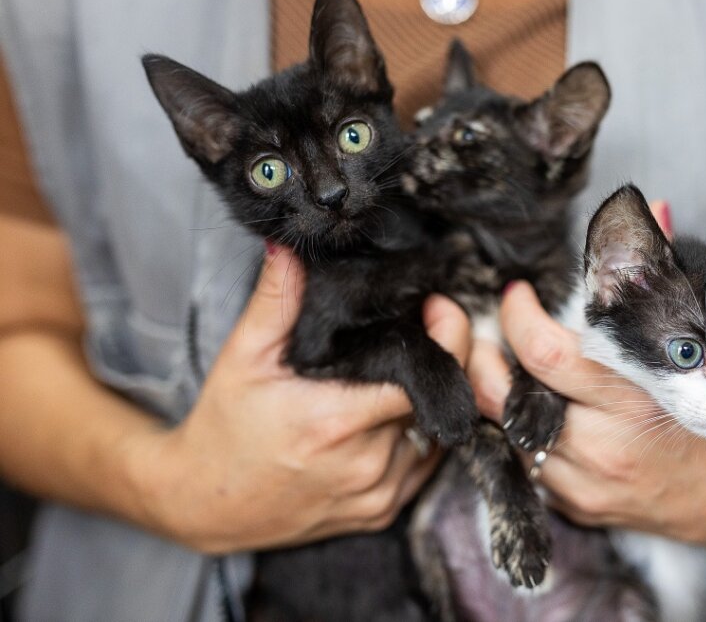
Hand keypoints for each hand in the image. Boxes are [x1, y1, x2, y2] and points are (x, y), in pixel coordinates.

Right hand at [126, 247, 469, 552]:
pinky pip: (423, 467)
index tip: (436, 309)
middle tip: (422, 329)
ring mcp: (377, 494)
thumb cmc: (224, 428)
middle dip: (436, 362)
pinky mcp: (380, 513)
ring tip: (400, 373)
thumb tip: (289, 248)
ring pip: (433, 435)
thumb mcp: (243, 358)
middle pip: (433, 401)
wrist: (204, 505)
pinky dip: (417, 438)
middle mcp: (366, 464)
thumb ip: (276, 301)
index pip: (426, 377)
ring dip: (426, 402)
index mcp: (336, 422)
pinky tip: (392, 414)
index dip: (444, 337)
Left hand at [469, 281, 705, 548]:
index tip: (516, 295)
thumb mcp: (687, 349)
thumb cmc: (704, 415)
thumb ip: (660, 278)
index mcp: (632, 398)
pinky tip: (529, 411)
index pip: (547, 354)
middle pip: (503, 398)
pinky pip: (523, 463)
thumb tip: (653, 207)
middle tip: (482, 333)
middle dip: (480, 358)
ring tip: (502, 367)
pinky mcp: (570, 504)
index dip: (517, 317)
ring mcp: (581, 481)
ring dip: (495, 394)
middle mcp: (601, 444)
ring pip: (505, 430)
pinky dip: (518, 431)